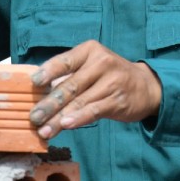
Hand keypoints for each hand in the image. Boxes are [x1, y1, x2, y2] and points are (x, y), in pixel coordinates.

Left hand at [28, 40, 161, 138]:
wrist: (146, 86)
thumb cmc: (110, 75)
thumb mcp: (92, 65)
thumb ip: (70, 74)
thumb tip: (40, 92)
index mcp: (90, 50)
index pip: (65, 61)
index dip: (48, 71)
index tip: (34, 83)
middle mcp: (101, 63)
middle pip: (70, 85)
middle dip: (49, 103)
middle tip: (34, 117)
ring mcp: (111, 82)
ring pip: (79, 101)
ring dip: (59, 118)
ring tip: (44, 129)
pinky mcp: (117, 100)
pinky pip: (93, 110)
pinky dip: (78, 118)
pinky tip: (66, 125)